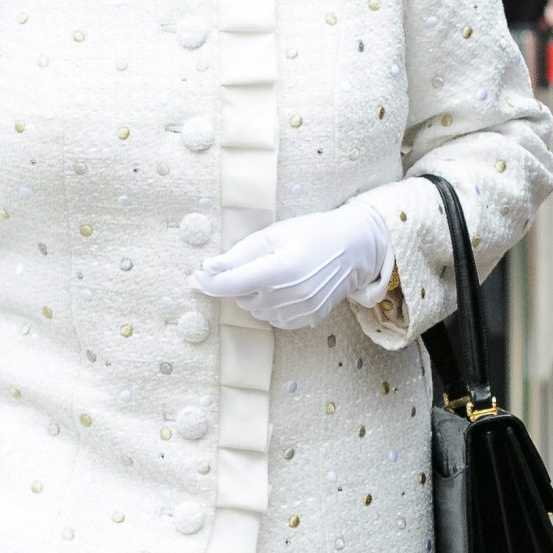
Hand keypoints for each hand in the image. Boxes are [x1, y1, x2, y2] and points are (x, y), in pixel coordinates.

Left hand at [192, 198, 392, 330]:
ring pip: (255, 310)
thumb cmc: (314, 232)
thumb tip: (207, 268)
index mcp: (280, 269)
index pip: (230, 284)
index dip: (208, 282)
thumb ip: (240, 253)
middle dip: (237, 283)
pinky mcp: (307, 320)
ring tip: (273, 274)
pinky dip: (270, 305)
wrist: (356, 248)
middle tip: (253, 263)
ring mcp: (300, 311)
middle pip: (240, 298)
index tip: (196, 276)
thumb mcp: (275, 233)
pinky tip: (284, 288)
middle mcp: (290, 296)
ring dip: (253, 295)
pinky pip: (273, 318)